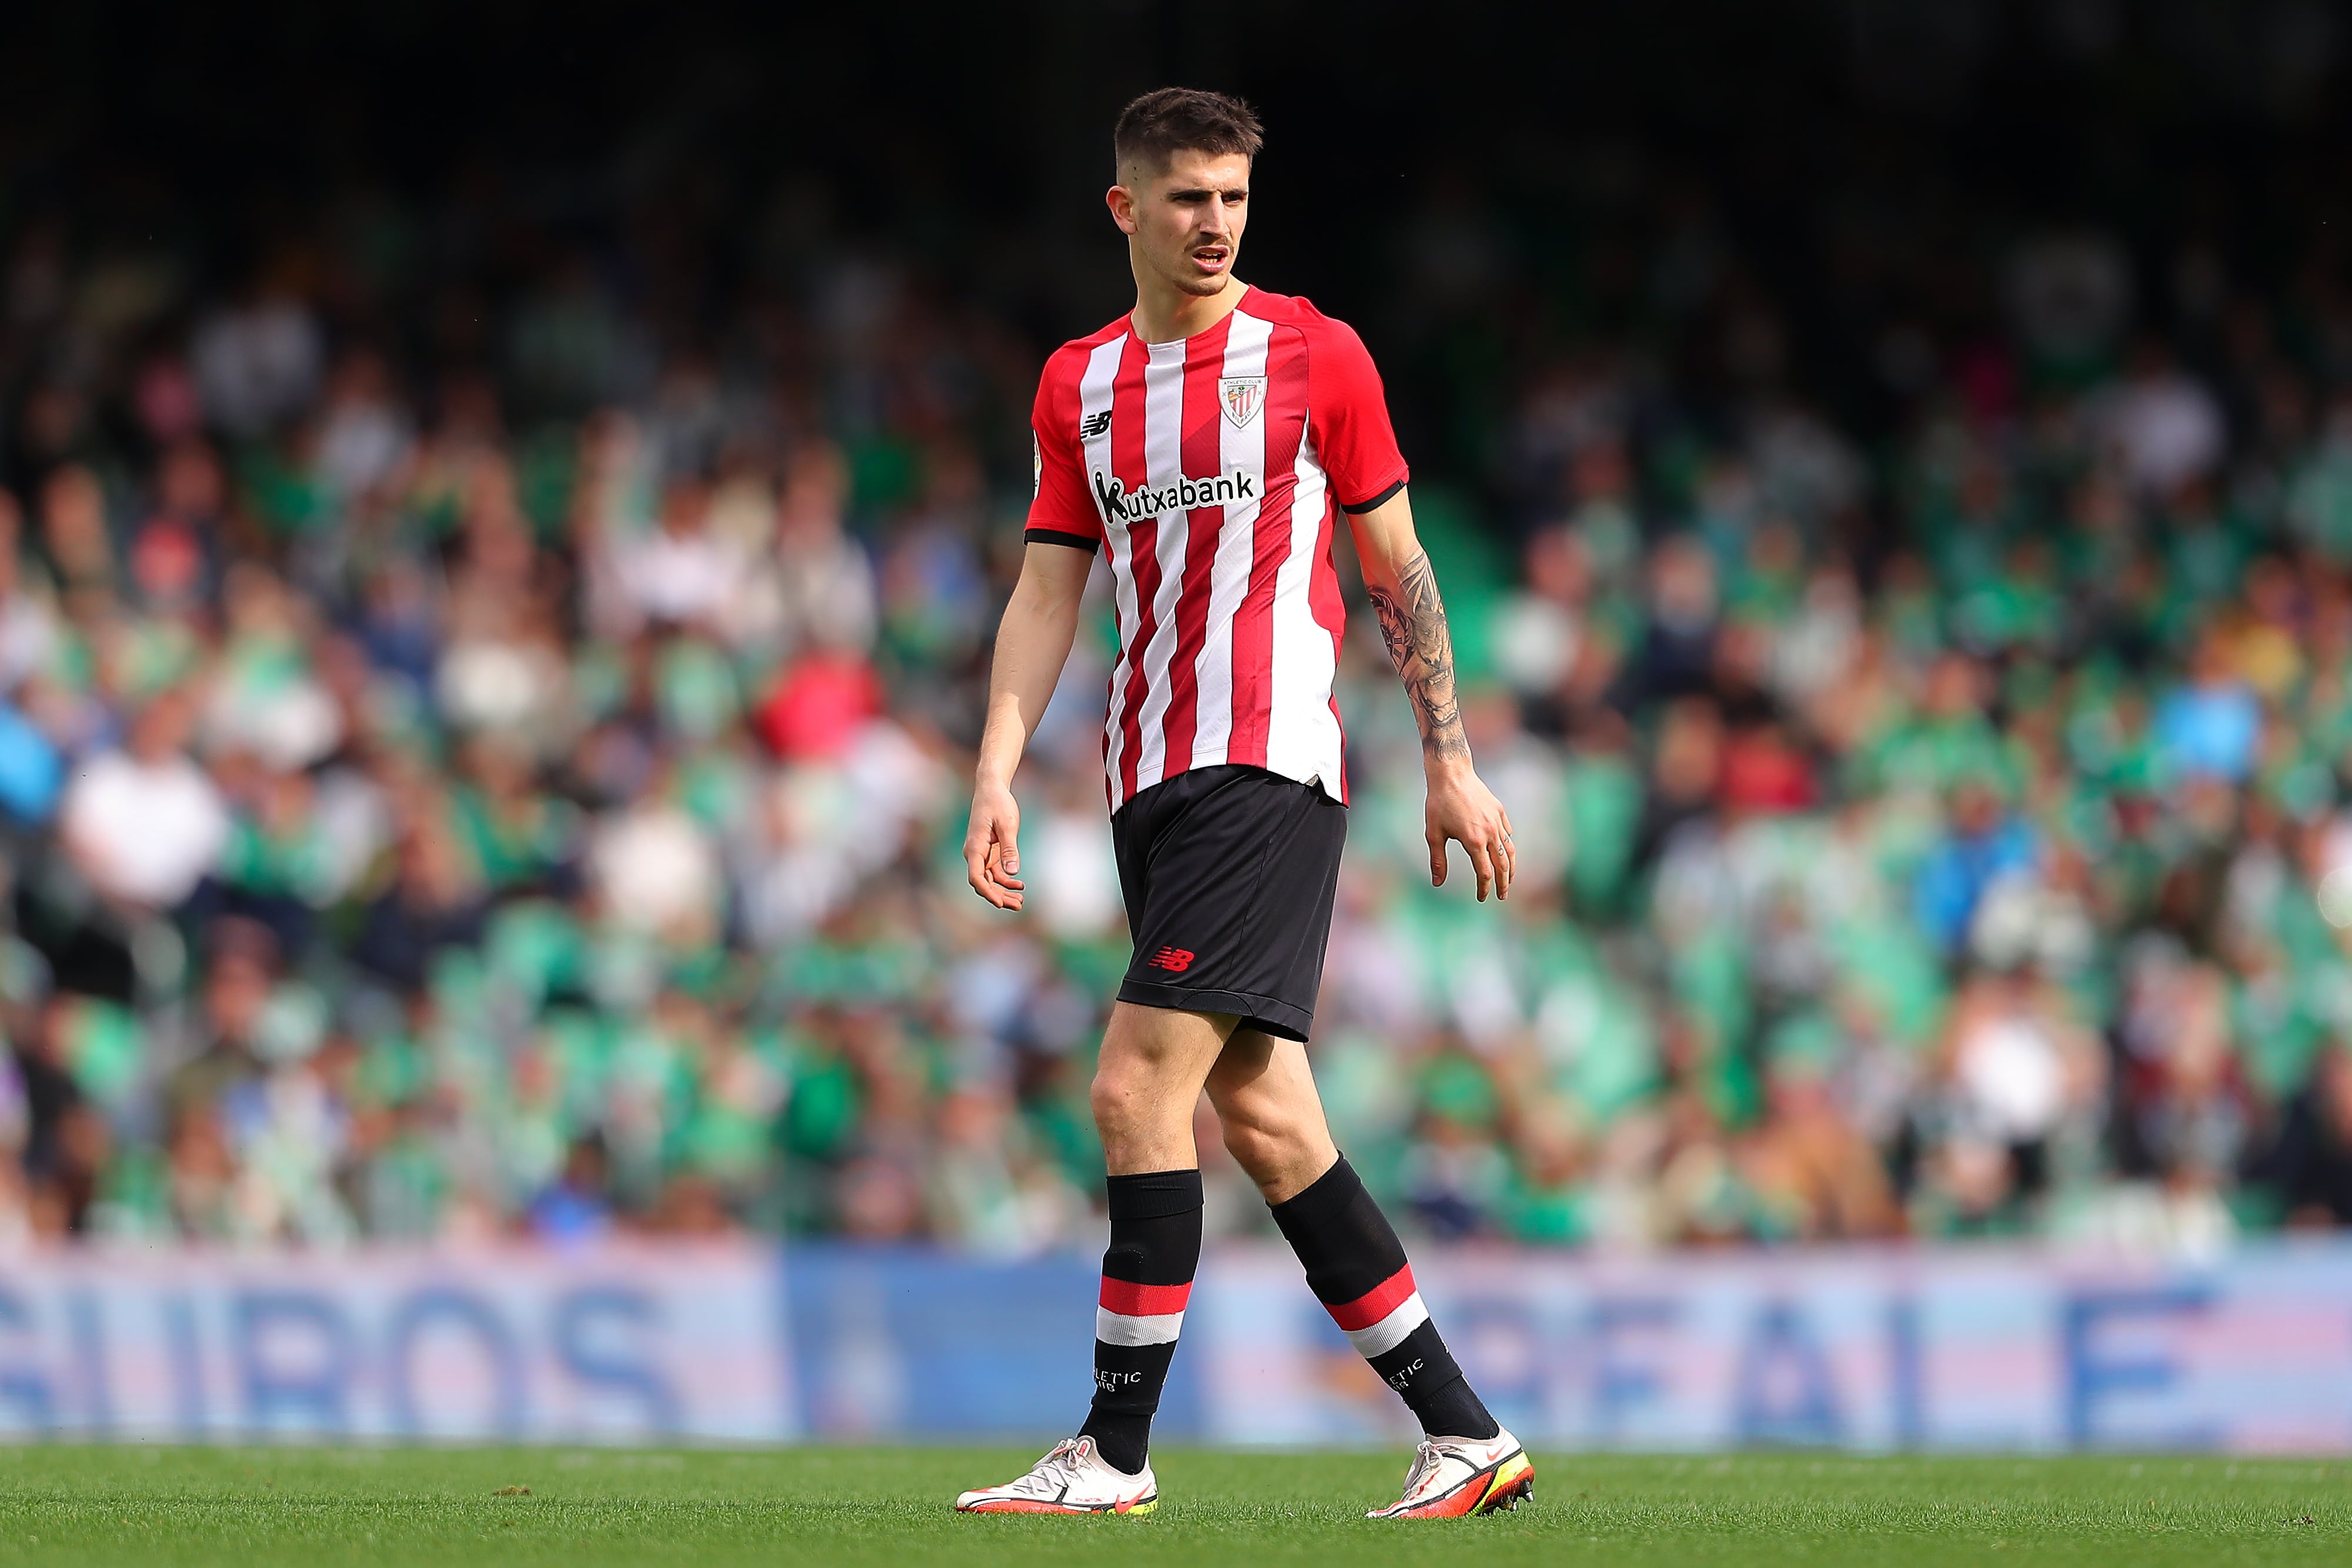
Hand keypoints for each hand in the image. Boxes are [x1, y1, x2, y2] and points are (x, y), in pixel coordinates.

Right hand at [963, 780, 1024, 909]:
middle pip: (983, 883)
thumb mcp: (1008, 825)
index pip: (976, 877)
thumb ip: (1010, 849)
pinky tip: (1019, 885)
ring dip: (1003, 891)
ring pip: (989, 880)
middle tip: (1019, 906)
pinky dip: (1006, 880)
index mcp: (975, 847)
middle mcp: (974, 853)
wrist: (991, 789)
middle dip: (999, 896)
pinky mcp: (988, 852)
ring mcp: (980, 854)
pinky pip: (995, 872)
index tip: (1001, 903)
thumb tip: (1012, 873)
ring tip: (1021, 901)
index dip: (987, 892)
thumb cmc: (998, 803)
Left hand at [1425, 765, 1514, 901]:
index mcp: (1474, 841)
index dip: (1484, 888)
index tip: (1481, 897)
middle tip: (1502, 895)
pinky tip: (1504, 850)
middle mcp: (1490, 833)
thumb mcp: (1433, 834)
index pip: (1484, 873)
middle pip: (1502, 865)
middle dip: (1503, 883)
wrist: (1451, 773)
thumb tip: (1437, 883)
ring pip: (1509, 849)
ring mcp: (1497, 821)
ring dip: (1510, 867)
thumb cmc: (1439, 803)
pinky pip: (1507, 832)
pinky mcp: (1499, 810)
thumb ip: (1437, 860)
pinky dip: (1507, 844)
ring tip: (1509, 878)